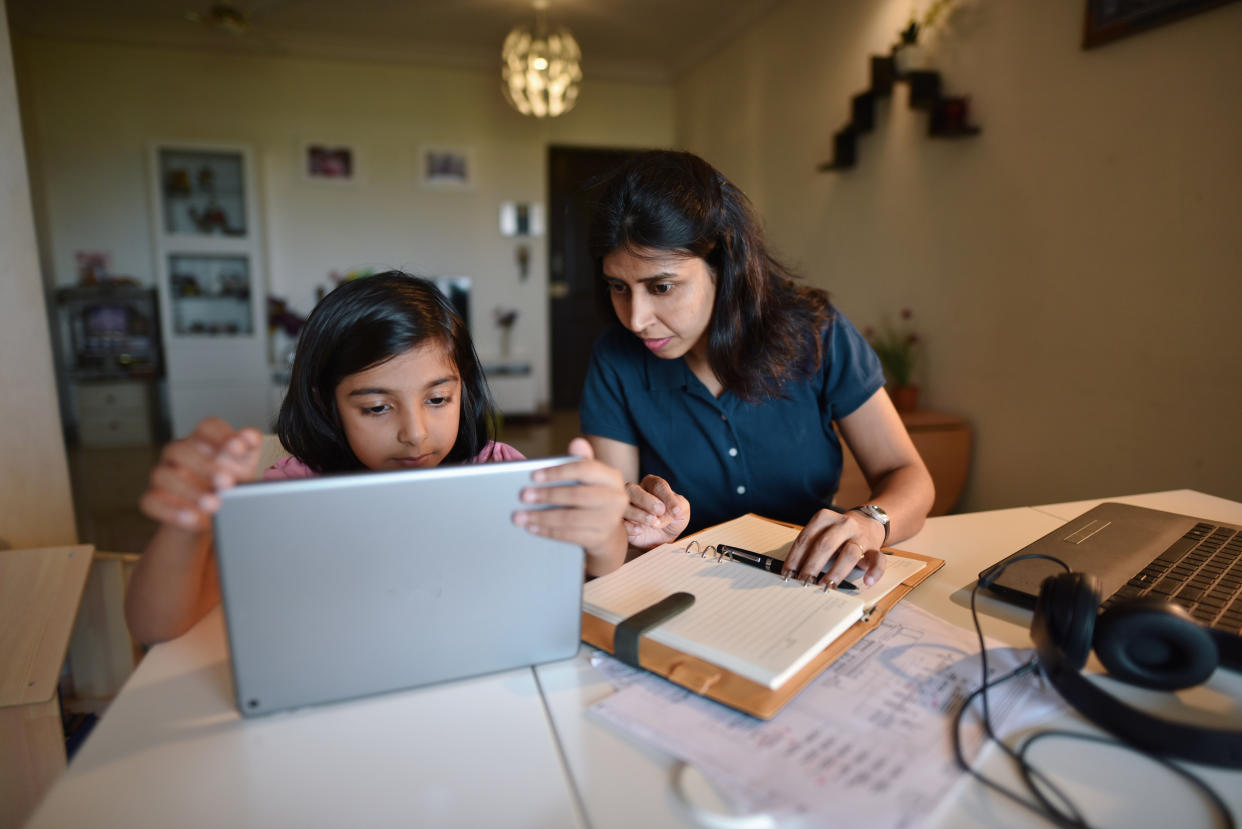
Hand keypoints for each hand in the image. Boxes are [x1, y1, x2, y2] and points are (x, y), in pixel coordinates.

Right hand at [138, 417, 262, 533]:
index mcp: (204, 440)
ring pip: (164, 475)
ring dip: (190, 491)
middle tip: (227, 482)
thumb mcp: (243, 468)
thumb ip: (247, 451)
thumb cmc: (228, 485)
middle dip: (206, 466)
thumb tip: (250, 437)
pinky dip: (172, 511)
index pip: (207, 427)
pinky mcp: (154, 498)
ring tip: (213, 505)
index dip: (221, 435)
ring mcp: (163, 474)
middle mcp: (179, 453)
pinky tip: (193, 519)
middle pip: (182, 449)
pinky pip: (152, 502)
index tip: (239, 448)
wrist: (213, 519)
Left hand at [513, 438, 627, 565]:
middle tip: (523, 496)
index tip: (534, 475)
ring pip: (570, 518)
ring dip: (542, 517)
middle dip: (547, 495)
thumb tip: (577, 442)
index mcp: (612, 477)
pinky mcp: (599, 538)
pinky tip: (533, 527)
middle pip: (577, 495)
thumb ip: (581, 461)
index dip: (558, 472)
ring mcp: (609, 520)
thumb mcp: (589, 478)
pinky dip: (548, 531)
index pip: (585, 469)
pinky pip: (569, 535)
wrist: (608, 530)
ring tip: (521, 516)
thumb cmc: (592, 497)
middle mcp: (616, 498)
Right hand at [622, 475, 689, 550]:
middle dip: (646, 500)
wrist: (662, 541)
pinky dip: (628, 526)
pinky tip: (639, 530)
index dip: (667, 496)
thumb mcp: (682, 511)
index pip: (656, 485)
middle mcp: (635, 493)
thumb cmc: (671, 520)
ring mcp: (625, 508)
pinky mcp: (621, 523)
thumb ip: (679, 506)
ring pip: (623, 505)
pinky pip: (619, 521)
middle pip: (633, 489)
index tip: (676, 510)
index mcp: (652, 485)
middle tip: (660, 511)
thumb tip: (675, 509)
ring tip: (653, 523)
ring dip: (638, 513)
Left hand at [780, 508, 886, 588]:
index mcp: (825, 518)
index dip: (795, 557)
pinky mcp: (875, 548)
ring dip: (836, 571)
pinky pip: (879, 560)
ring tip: (826, 585)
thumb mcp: (821, 532)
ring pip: (850, 553)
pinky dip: (874, 572)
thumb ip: (809, 546)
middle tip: (803, 581)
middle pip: (826, 544)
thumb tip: (792, 571)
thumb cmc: (837, 533)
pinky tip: (867, 582)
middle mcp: (844, 524)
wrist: (868, 523)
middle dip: (812, 565)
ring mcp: (861, 536)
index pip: (807, 538)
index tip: (787, 573)